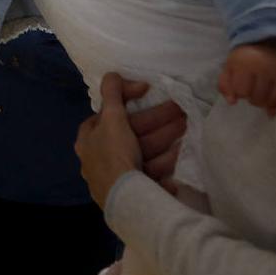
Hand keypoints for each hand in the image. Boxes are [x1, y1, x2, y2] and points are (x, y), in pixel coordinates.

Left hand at [76, 74, 188, 205]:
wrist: (126, 199)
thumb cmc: (115, 155)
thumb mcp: (112, 119)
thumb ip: (112, 94)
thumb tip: (111, 74)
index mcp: (88, 141)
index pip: (106, 115)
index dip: (125, 101)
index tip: (145, 92)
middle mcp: (97, 159)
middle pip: (130, 135)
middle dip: (157, 122)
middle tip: (181, 111)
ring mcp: (115, 177)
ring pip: (143, 152)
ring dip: (165, 139)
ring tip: (187, 128)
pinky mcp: (132, 192)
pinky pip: (150, 173)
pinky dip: (165, 163)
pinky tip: (182, 154)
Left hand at [218, 40, 275, 114]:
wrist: (266, 42)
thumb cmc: (244, 58)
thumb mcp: (229, 67)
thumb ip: (225, 85)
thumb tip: (232, 102)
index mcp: (244, 64)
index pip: (241, 91)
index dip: (240, 92)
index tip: (241, 87)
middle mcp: (262, 68)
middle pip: (256, 97)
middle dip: (252, 98)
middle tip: (252, 92)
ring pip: (269, 100)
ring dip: (263, 102)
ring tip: (261, 95)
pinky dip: (275, 104)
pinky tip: (271, 106)